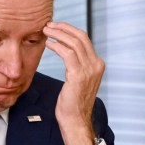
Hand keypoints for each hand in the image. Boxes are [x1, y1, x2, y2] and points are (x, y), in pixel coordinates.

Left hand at [43, 22, 104, 144]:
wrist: (76, 120)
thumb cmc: (73, 102)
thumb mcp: (79, 79)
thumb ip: (78, 65)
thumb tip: (67, 50)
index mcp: (98, 64)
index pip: (85, 39)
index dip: (70, 30)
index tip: (57, 26)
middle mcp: (96, 65)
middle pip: (80, 37)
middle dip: (63, 28)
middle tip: (49, 25)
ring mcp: (89, 70)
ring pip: (73, 42)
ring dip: (58, 34)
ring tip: (46, 31)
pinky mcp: (78, 75)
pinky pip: (67, 53)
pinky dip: (57, 46)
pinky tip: (49, 44)